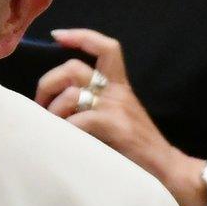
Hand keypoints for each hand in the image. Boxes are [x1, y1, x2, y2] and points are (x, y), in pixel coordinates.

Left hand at [34, 28, 206, 205]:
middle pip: (73, 68)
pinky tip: (64, 139)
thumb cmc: (134, 146)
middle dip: (47, 83)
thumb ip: (93, 102)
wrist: (166, 170)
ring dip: (53, 111)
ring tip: (53, 126)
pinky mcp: (114, 127)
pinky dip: (64, 129)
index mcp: (119, 85)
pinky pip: (77, 120)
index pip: (105, 48)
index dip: (81, 36)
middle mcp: (117, 92)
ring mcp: (116, 108)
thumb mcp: (117, 115)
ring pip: (70, 94)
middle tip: (40, 103)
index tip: (56, 35)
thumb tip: (54, 99)